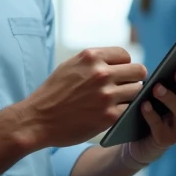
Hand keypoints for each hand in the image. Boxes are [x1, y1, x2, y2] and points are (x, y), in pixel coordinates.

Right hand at [20, 47, 146, 148]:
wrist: (37, 120)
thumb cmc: (53, 93)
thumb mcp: (70, 66)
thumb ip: (94, 62)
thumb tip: (120, 62)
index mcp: (91, 57)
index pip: (125, 55)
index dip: (124, 65)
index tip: (119, 74)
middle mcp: (101, 73)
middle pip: (138, 71)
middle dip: (133, 79)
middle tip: (124, 87)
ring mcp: (106, 95)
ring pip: (137, 91)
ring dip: (129, 96)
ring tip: (116, 101)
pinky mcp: (109, 116)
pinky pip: (129, 109)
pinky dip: (123, 111)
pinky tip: (112, 113)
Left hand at [133, 62, 175, 159]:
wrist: (136, 140)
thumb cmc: (147, 109)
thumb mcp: (153, 92)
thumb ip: (161, 80)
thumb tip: (163, 65)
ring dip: (169, 98)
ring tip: (157, 87)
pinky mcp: (165, 139)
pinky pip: (160, 127)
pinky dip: (152, 115)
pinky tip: (144, 105)